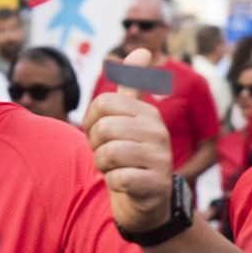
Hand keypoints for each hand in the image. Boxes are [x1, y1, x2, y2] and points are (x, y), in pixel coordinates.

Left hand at [83, 48, 175, 233]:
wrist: (148, 202)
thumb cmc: (132, 157)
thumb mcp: (130, 120)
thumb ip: (132, 88)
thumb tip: (142, 50)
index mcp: (147, 112)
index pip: (103, 103)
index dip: (91, 122)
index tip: (99, 134)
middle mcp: (157, 131)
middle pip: (104, 128)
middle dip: (97, 146)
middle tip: (108, 155)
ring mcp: (160, 157)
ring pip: (109, 153)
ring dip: (104, 165)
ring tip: (115, 168)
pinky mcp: (155, 184)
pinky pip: (118, 178)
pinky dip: (114, 183)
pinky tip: (124, 184)